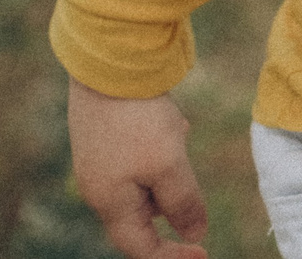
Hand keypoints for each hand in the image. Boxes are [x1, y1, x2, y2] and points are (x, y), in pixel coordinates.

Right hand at [67, 78, 211, 258]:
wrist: (108, 63)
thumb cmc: (136, 119)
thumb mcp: (169, 166)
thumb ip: (183, 203)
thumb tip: (194, 235)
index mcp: (109, 202)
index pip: (139, 247)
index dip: (170, 256)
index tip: (203, 254)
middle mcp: (98, 186)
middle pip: (142, 214)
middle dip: (172, 200)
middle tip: (189, 178)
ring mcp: (99, 159)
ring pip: (145, 179)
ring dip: (169, 166)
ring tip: (175, 132)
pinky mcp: (106, 135)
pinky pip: (142, 152)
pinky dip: (162, 144)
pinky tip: (170, 120)